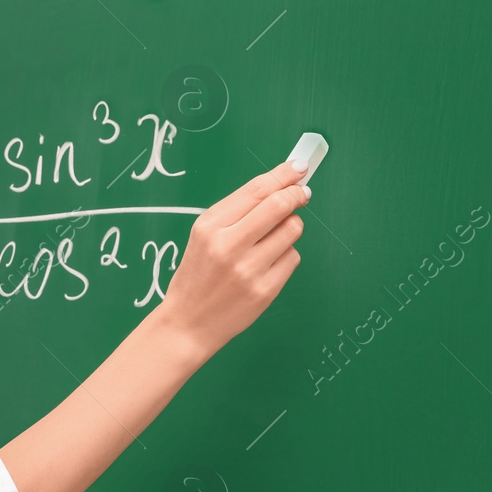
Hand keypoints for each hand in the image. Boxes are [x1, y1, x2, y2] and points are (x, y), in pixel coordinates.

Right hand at [157, 156, 309, 356]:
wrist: (188, 323)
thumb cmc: (198, 276)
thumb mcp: (204, 236)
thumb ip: (237, 212)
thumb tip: (279, 187)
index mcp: (210, 226)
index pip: (256, 190)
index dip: (282, 175)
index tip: (298, 168)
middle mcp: (228, 245)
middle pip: (279, 205)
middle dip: (297, 194)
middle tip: (303, 193)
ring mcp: (248, 269)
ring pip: (292, 230)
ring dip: (291, 227)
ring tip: (274, 239)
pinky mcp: (265, 289)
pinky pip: (292, 258)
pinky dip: (286, 255)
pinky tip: (268, 265)